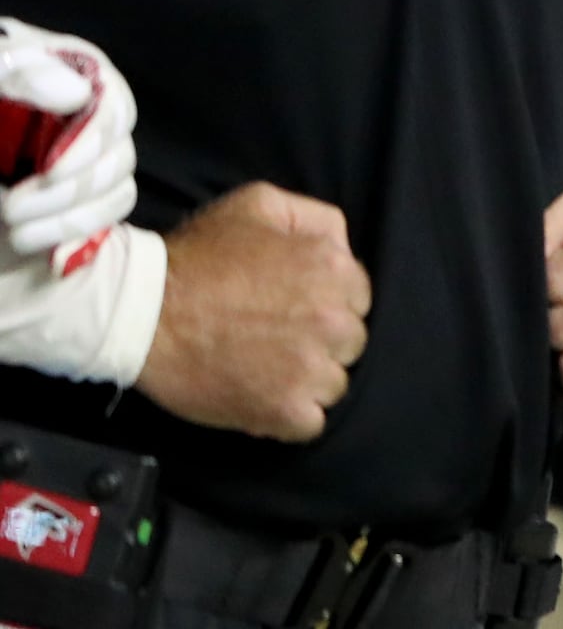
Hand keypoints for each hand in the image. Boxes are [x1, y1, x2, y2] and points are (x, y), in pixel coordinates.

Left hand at [0, 19, 134, 271]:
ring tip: (15, 231)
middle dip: (69, 191)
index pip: (112, 103)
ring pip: (119, 191)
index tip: (51, 172)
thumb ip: (18, 78)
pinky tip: (34, 242)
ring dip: (69, 219)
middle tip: (11, 209)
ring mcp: (92, 157)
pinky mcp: (88, 195)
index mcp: (67, 73)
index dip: (90, 141)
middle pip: (119, 155)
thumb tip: (75, 93)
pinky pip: (108, 215)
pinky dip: (75, 233)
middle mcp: (90, 113)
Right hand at [137, 182, 370, 441]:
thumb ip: (313, 219)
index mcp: (333, 270)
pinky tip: (263, 398)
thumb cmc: (195, 256)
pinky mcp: (285, 410)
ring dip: (306, 381)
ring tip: (265, 370)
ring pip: (334, 383)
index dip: (327, 303)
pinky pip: (311, 423)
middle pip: (350, 341)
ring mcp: (311, 369)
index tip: (292, 307)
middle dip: (321, 342)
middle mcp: (333, 319)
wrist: (139, 311)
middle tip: (276, 339)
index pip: (357, 297)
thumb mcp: (258, 205)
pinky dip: (290, 417)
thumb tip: (342, 246)